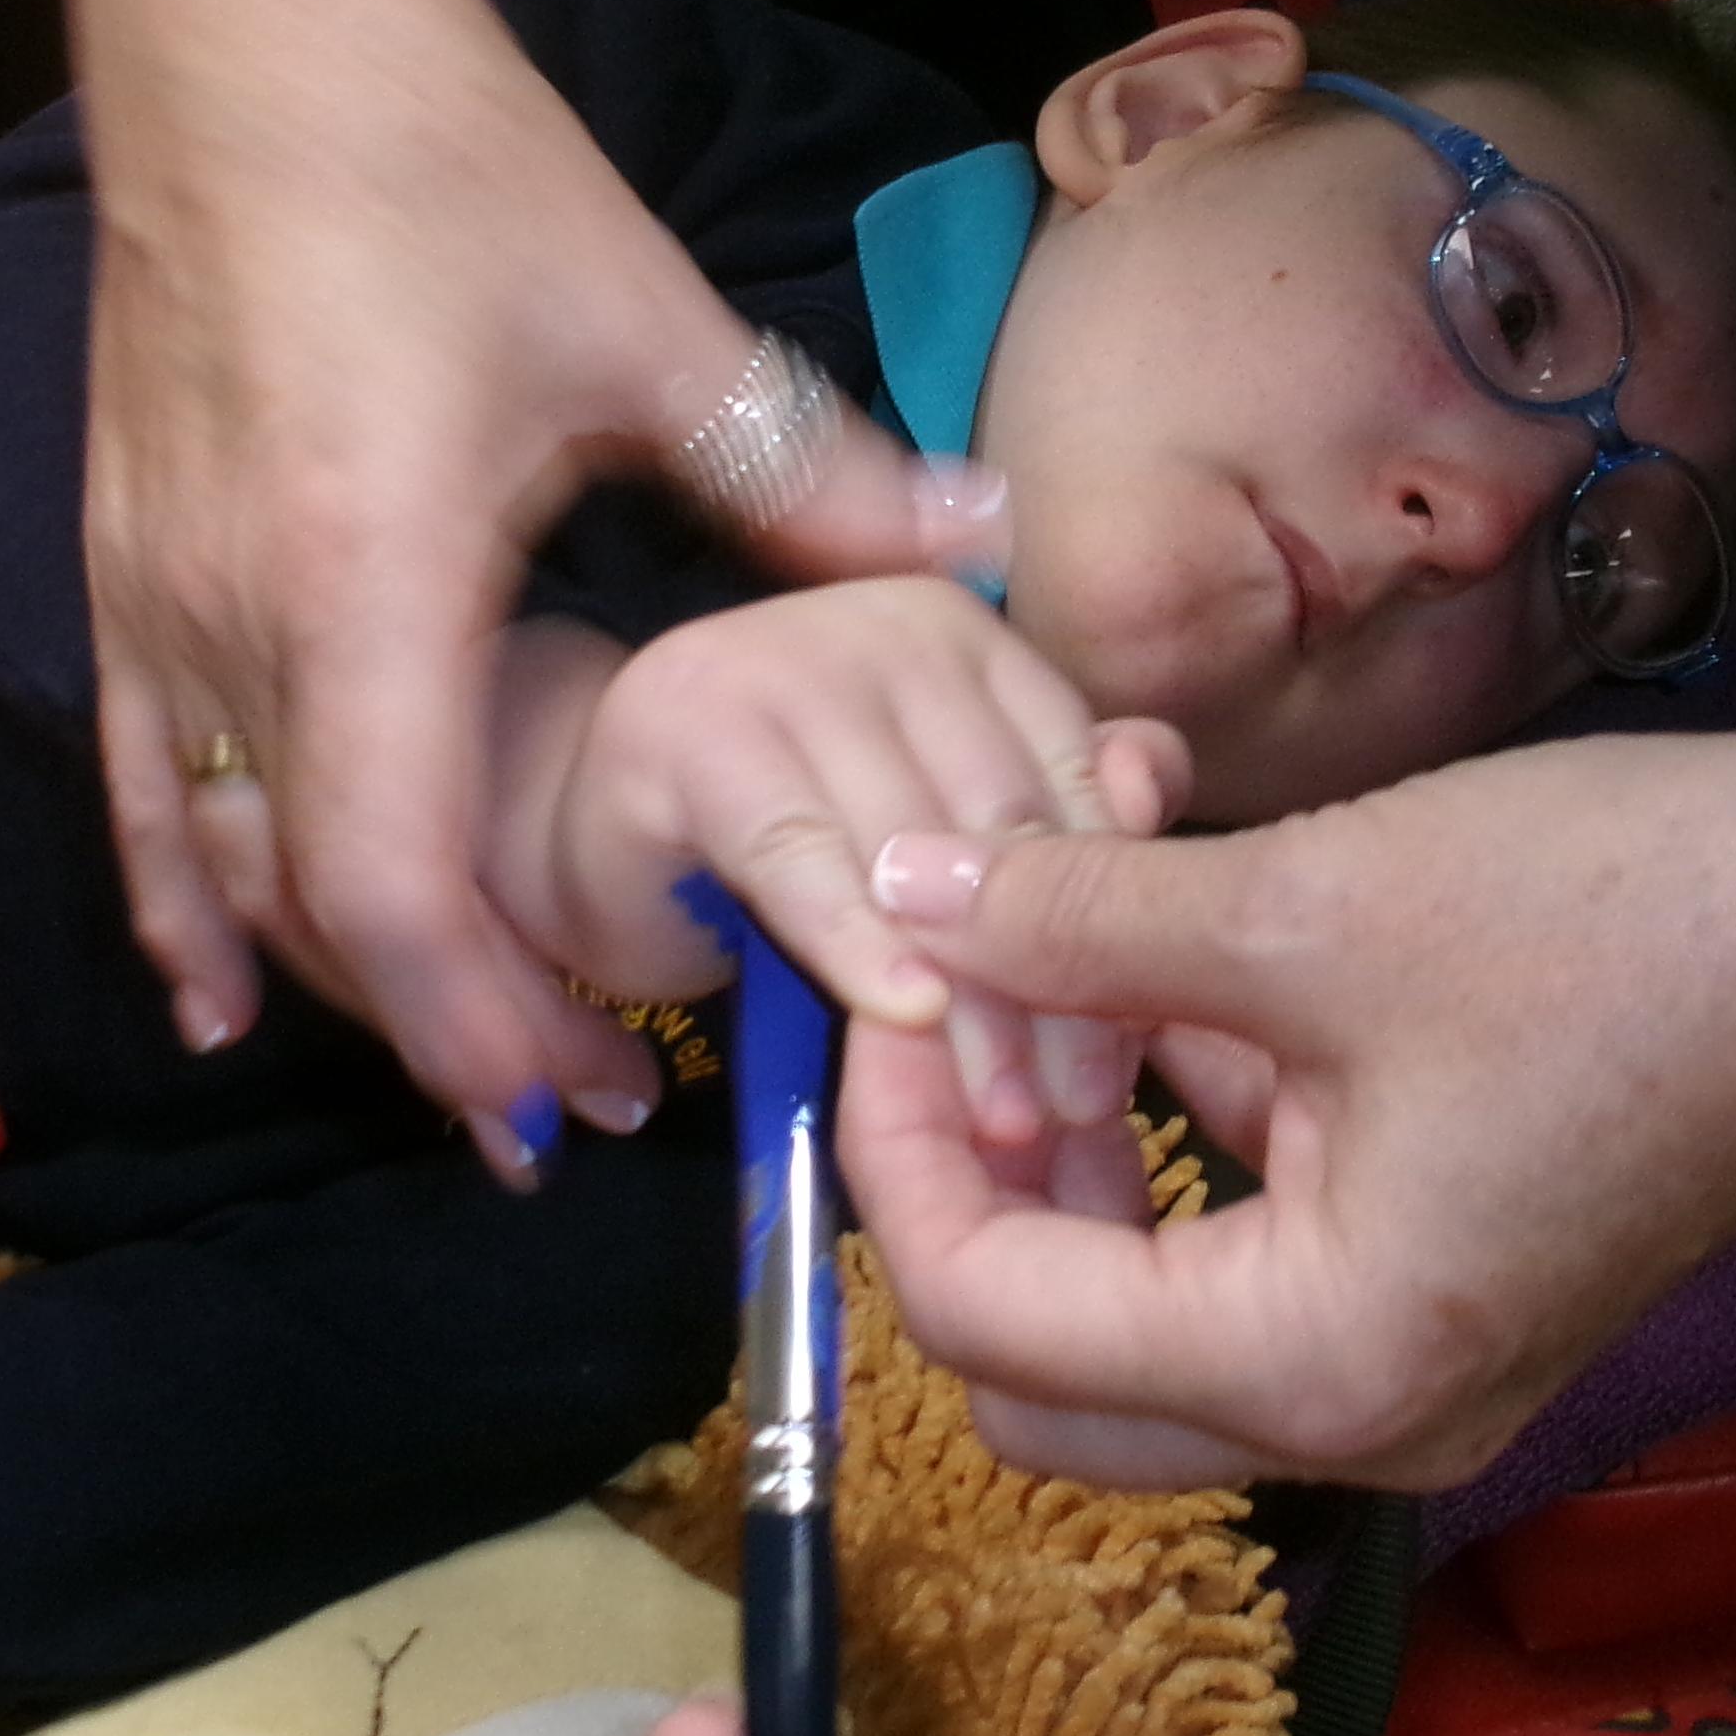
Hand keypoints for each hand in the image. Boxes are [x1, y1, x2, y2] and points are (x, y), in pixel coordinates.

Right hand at [69, 0, 993, 1167]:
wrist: (244, 21)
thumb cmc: (444, 165)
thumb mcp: (645, 324)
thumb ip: (811, 469)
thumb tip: (983, 548)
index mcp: (369, 583)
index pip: (399, 886)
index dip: (481, 1025)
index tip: (573, 1111)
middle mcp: (236, 618)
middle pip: (316, 912)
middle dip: (447, 1034)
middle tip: (573, 1115)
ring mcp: (153, 595)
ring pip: (225, 863)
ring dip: (337, 978)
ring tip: (461, 1060)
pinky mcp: (114, 559)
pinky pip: (135, 782)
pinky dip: (181, 900)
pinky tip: (223, 993)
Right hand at [494, 588, 1181, 1201]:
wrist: (583, 836)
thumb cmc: (775, 843)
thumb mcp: (930, 833)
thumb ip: (1046, 809)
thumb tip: (1152, 791)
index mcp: (960, 631)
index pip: (1070, 781)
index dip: (1111, 924)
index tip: (1135, 1053)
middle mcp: (880, 620)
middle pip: (998, 822)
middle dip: (1043, 984)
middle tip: (1067, 1113)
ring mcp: (779, 657)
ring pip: (908, 852)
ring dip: (961, 999)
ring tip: (993, 1114)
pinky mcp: (685, 725)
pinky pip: (794, 854)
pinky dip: (850, 939)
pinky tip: (896, 1012)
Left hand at [836, 688, 1735, 1487]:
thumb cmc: (1622, 916)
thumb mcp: (1305, 902)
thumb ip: (1073, 922)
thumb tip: (895, 892)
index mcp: (1315, 1366)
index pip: (985, 1318)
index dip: (895, 1152)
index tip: (873, 987)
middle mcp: (1355, 1422)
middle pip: (1037, 1374)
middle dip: (961, 1189)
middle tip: (937, 1006)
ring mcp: (1408, 1377)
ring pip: (1130, 1319)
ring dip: (1061, 1159)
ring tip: (1044, 962)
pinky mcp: (1443, 1301)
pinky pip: (1236, 1264)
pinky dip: (1169, 1145)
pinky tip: (1161, 982)